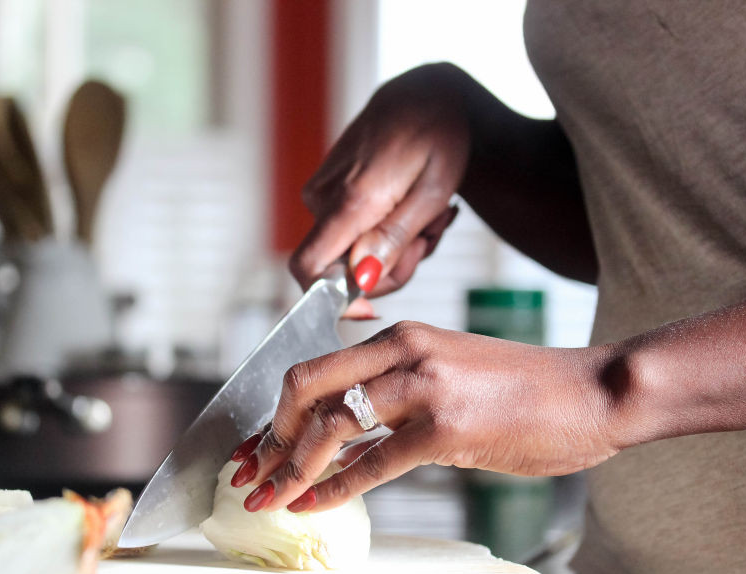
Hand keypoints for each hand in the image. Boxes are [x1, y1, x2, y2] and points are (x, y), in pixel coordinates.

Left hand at [227, 321, 620, 512]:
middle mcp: (403, 351)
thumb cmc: (523, 389)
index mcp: (400, 336)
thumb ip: (397, 392)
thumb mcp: (449, 372)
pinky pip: (371, 463)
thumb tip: (347, 432)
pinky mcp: (446, 428)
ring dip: (290, 467)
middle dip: (269, 435)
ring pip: (330, 425)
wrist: (590, 392)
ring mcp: (423, 387)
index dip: (275, 411)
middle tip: (254, 471)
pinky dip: (333, 488)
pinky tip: (310, 505)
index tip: (256, 444)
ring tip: (267, 497)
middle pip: (304, 386)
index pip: (315, 368)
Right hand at [291, 63, 471, 316]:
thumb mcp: (433, 193)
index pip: (308, 269)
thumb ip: (393, 239)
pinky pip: (351, 232)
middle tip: (429, 235)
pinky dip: (384, 230)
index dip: (333, 300)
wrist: (424, 94)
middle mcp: (325, 196)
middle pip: (343, 270)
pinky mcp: (326, 190)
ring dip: (394, 246)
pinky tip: (407, 207)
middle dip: (391, 266)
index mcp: (351, 199)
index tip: (371, 307)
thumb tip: (359, 279)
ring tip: (426, 213)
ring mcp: (322, 192)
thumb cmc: (437, 136)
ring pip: (352, 253)